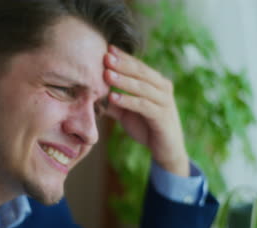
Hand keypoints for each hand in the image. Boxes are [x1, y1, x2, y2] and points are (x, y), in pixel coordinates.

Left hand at [103, 46, 188, 176]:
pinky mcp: (162, 116)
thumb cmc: (147, 127)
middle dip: (122, 64)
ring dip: (123, 80)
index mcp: (156, 82)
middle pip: (141, 72)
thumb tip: (91, 93)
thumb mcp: (127, 112)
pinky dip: (128, 101)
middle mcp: (163, 88)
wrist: (166, 149)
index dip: (123, 57)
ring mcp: (164, 101)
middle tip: (105, 56)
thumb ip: (113, 101)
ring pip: (142, 87)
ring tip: (107, 74)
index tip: (107, 48)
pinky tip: (114, 97)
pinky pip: (143, 106)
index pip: (138, 65)